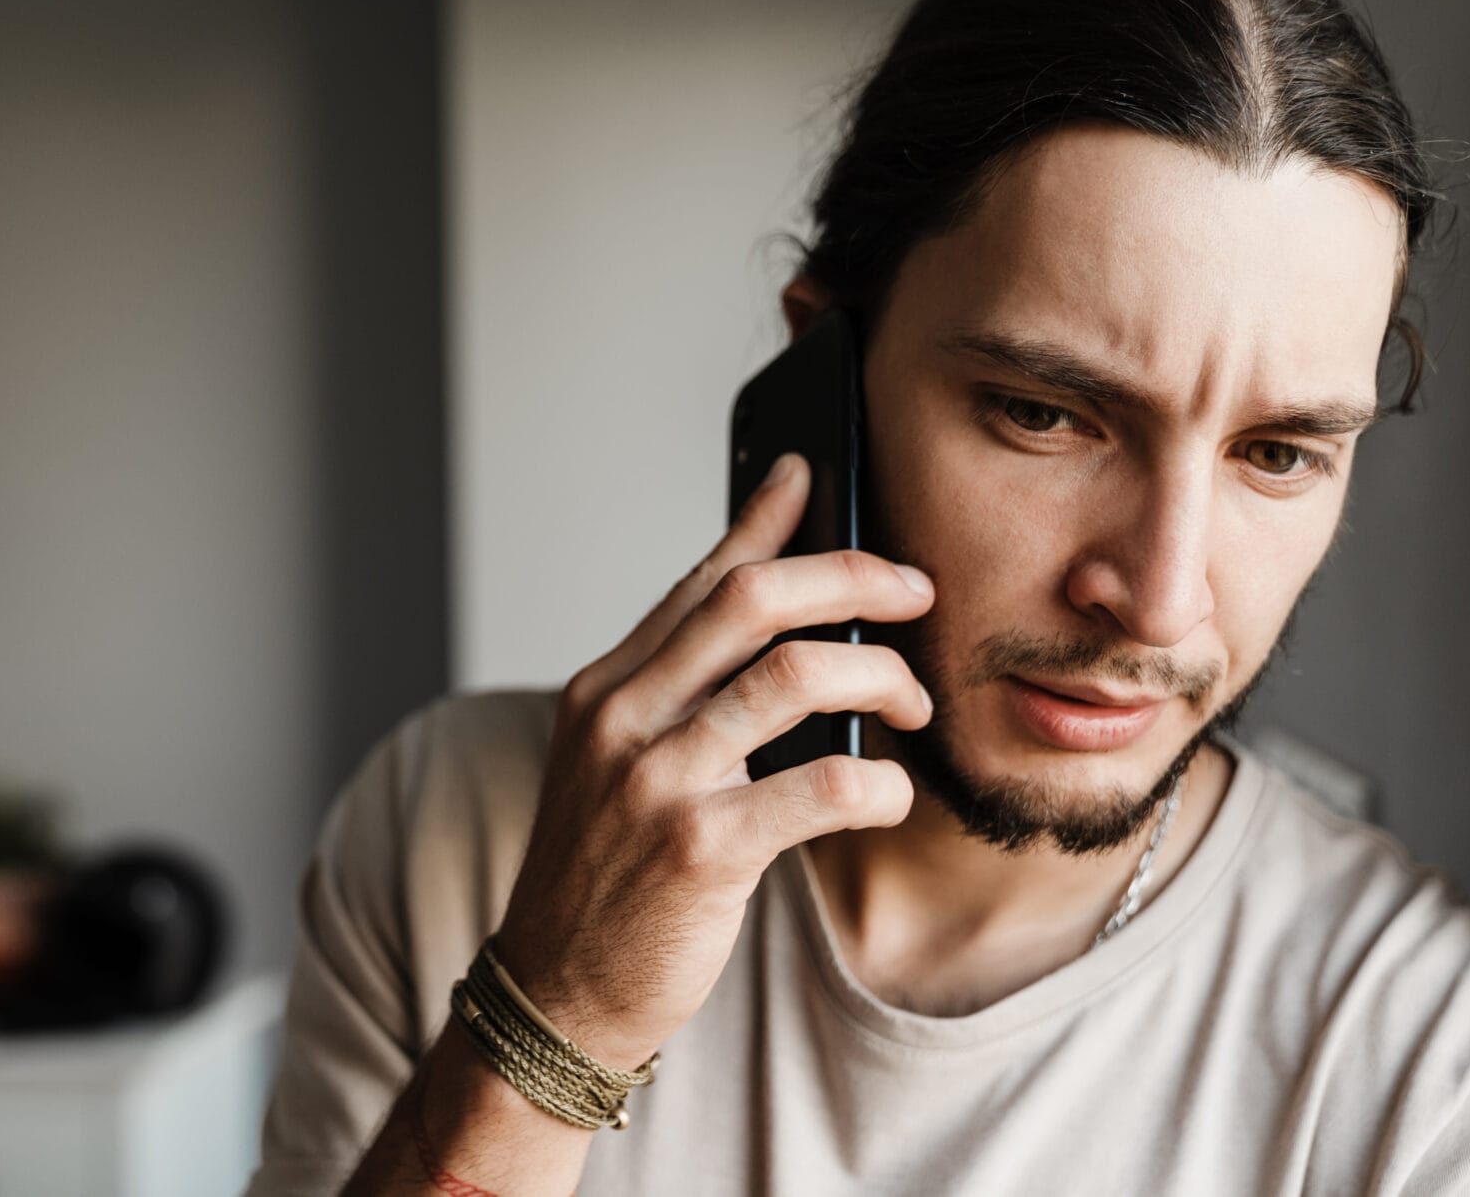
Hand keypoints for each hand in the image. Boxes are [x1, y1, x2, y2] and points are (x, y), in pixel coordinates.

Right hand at [490, 452, 934, 1069]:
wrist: (555, 990)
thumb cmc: (604, 877)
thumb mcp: (617, 765)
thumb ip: (680, 693)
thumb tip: (763, 631)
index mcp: (607, 689)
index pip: (701, 581)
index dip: (768, 522)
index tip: (815, 478)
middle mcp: (625, 718)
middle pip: (754, 600)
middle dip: (853, 578)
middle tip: (914, 591)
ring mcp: (658, 779)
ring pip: (798, 676)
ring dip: (882, 676)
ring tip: (914, 701)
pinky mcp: (700, 847)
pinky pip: (824, 789)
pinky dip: (880, 786)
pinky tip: (892, 795)